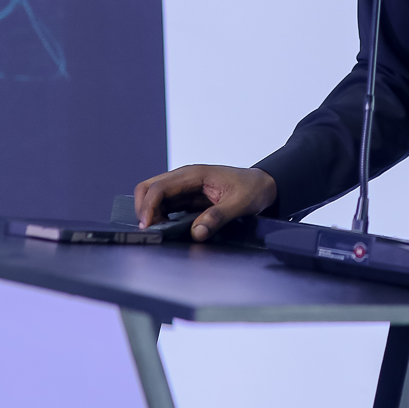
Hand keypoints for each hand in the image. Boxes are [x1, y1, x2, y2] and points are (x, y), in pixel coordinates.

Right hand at [134, 164, 276, 241]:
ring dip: (152, 214)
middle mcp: (185, 178)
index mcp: (194, 174)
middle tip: (150, 230)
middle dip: (143, 208)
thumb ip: (217, 217)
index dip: (149, 206)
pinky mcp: (188, 197)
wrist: (264, 185)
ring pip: (155, 197)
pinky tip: (168, 229)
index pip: (159, 187)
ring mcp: (185, 187)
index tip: (147, 225)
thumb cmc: (253, 188)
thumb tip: (196, 232)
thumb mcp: (240, 204)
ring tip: (160, 232)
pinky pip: (166, 205)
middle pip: (149, 188)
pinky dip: (161, 217)